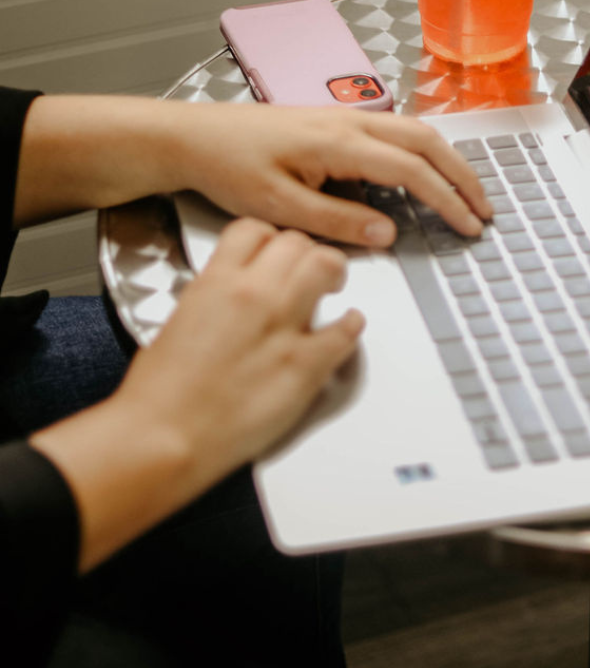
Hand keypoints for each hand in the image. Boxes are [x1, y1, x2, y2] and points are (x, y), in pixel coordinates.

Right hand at [119, 217, 362, 470]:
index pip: (254, 230)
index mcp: (215, 282)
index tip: (275, 251)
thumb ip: (211, 300)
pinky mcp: (305, 365)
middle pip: (297, 243)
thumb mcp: (176, 323)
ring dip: (334, 273)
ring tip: (334, 284)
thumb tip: (229, 300)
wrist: (163, 437)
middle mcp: (253, 295)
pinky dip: (352, 324)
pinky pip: (345, 330)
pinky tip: (349, 325)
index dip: (269, 239)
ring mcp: (282, 327)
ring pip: (326, 267)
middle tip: (310, 267)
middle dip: (305, 252)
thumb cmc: (159, 394)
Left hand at [170, 103, 490, 246]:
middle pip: (426, 141)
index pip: (412, 170)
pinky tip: (426, 170)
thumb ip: (336, 221)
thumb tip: (388, 232)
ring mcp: (343, 117)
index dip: (447, 199)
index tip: (469, 226)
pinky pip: (395, 130)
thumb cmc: (228, 168)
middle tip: (485, 209)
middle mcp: (349, 122)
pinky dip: (424, 150)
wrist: (193, 136)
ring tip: (466, 191)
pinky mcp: (334, 121)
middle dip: (462, 175)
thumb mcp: (278, 207)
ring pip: (414, 130)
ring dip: (447, 160)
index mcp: (339, 142)